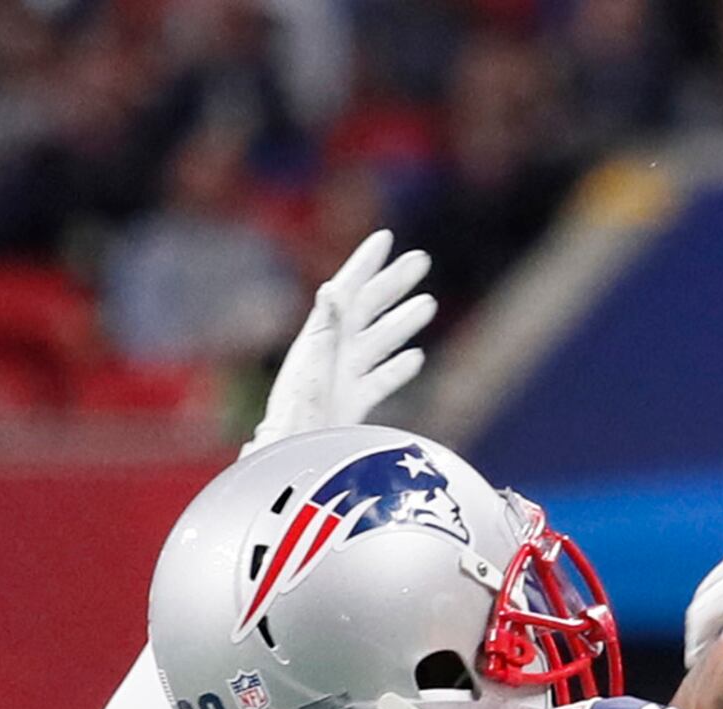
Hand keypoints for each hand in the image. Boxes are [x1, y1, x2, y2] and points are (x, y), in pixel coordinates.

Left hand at [249, 231, 437, 447]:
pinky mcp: (353, 404)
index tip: (385, 238)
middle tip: (421, 260)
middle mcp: (335, 352)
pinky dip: (398, 369)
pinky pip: (380, 381)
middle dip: (394, 283)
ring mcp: (345, 377)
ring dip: (404, 322)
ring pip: (380, 341)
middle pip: (369, 309)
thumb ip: (325, 327)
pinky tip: (415, 357)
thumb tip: (332, 288)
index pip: (347, 291)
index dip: (365, 263)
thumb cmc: (297, 412)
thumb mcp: (312, 363)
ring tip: (428, 303)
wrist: (293, 456)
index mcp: (322, 336)